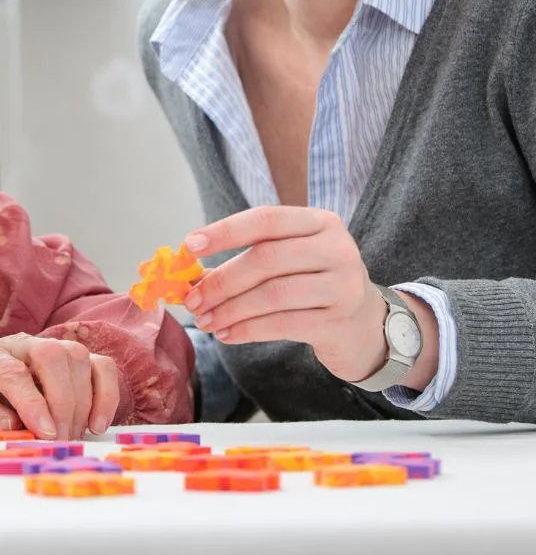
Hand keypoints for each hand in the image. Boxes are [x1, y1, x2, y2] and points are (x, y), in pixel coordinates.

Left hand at [0, 333, 118, 440]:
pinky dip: (106, 395)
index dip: (31, 403)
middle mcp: (18, 344)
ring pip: (76, 356)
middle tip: (59, 440)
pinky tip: (96, 425)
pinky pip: (101, 365)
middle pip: (50, 354)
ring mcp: (49, 347)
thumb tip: (12, 422)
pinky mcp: (75, 359)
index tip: (45, 434)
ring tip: (70, 436)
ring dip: (81, 402)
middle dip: (60, 401)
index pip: (12, 371)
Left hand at [181, 206, 387, 382]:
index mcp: (319, 222)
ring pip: (273, 294)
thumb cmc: (313, 282)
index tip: (189, 245)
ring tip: (205, 321)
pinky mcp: (339, 321)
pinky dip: (249, 329)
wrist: (365, 324)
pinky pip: (284, 324)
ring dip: (230, 309)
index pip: (265, 220)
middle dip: (222, 280)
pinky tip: (227, 334)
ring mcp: (342, 285)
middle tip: (192, 299)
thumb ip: (250, 256)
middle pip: (266, 259)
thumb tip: (192, 273)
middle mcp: (336, 248)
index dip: (225, 232)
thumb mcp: (290, 258)